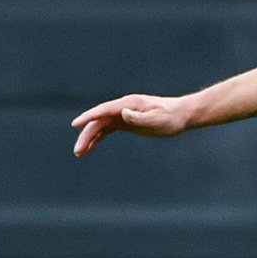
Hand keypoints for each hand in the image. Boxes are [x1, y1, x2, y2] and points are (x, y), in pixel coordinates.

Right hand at [70, 94, 190, 156]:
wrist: (181, 115)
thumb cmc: (171, 117)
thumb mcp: (157, 119)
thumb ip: (140, 118)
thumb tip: (123, 114)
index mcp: (128, 104)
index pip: (104, 110)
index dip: (89, 117)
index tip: (75, 124)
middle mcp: (123, 108)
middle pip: (99, 121)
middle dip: (86, 134)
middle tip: (78, 150)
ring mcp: (123, 115)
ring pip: (101, 126)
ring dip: (89, 138)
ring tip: (79, 153)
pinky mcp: (126, 122)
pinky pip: (107, 130)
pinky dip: (98, 139)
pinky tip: (90, 148)